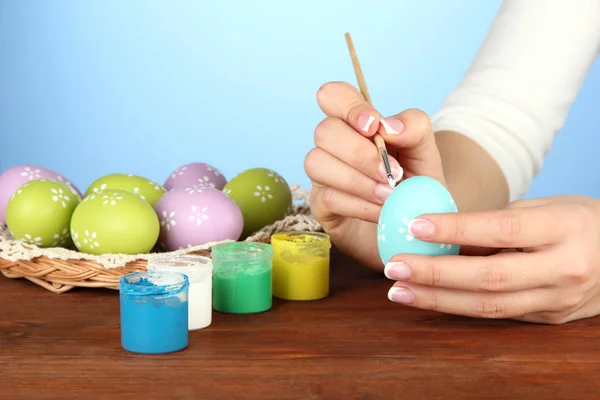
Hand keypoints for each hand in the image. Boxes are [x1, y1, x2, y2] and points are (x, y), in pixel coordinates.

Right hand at [304, 82, 444, 269]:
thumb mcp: (426, 153)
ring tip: (388, 195)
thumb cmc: (415, 185)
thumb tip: (388, 126)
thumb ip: (415, 128)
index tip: (373, 127)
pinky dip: (359, 205)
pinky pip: (327, 197)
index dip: (349, 107)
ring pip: (317, 162)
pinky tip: (381, 212)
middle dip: (360, 153)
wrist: (415, 225)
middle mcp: (334, 145)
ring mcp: (323, 175)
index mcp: (356, 124)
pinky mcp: (321, 205)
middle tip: (392, 174)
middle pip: (324, 131)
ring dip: (357, 181)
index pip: (333, 96)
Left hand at [384, 195, 599, 323]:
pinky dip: (457, 306)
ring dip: (437, 299)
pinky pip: (496, 315)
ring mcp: (558, 301)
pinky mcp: (548, 319)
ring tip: (398, 290)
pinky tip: (428, 298)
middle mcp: (564, 269)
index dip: (456, 229)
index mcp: (565, 229)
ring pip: (489, 306)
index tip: (416, 225)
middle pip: (490, 277)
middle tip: (394, 265)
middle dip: (435, 274)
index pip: (502, 229)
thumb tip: (439, 233)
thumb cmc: (574, 222)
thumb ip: (496, 223)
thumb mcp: (542, 208)